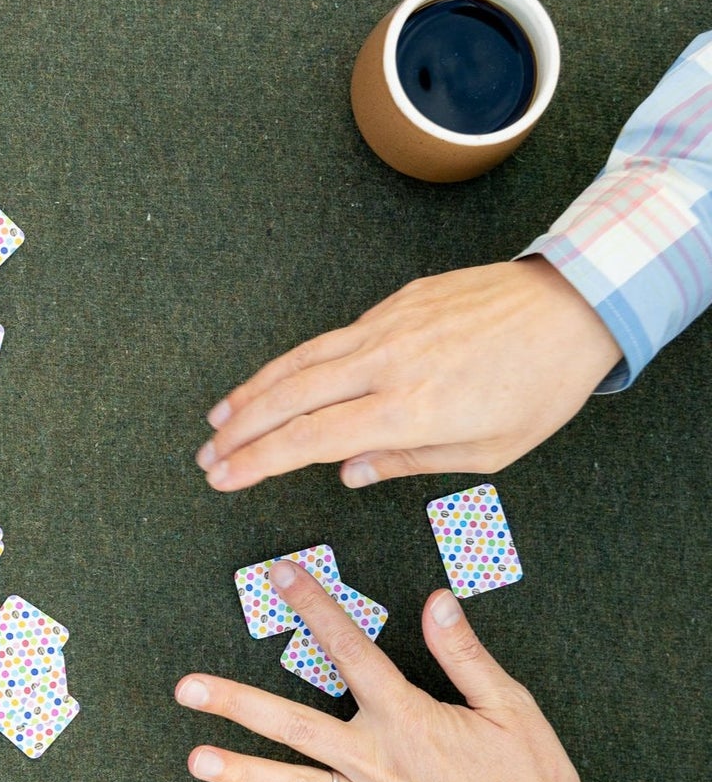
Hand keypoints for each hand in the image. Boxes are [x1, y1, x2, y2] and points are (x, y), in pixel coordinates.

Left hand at [175, 560, 586, 781]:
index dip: (314, 608)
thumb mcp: (510, 708)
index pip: (351, 651)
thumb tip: (437, 599)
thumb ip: (464, 654)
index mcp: (406, 719)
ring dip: (242, 774)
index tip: (280, 575)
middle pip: (294, 725)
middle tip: (186, 687)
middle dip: (237, 703)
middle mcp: (376, 762)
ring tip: (195, 761)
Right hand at [196, 258, 621, 490]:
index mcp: (410, 410)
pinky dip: (291, 362)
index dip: (258, 461)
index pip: (310, 439)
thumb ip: (410, 461)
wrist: (575, 304)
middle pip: (289, 398)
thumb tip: (348, 472)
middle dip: (239, 430)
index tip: (223, 477)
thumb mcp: (489, 451)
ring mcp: (386, 328)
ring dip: (252, 391)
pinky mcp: (394, 304)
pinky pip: (329, 338)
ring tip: (219, 417)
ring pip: (299, 361)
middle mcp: (387, 365)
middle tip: (206, 455)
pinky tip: (275, 379)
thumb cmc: (541, 386)